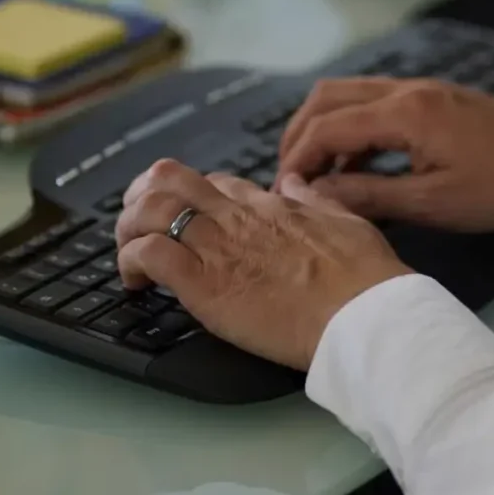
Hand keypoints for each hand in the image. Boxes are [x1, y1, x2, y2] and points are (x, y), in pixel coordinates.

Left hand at [115, 160, 410, 370]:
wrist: (363, 315)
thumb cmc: (365, 279)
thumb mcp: (346, 222)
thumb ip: (315, 200)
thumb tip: (295, 183)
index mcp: (270, 206)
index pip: (215, 184)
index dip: (193, 199)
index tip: (189, 221)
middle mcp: (237, 218)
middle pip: (169, 180)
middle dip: (142, 198)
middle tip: (138, 226)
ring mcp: (218, 247)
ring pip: (148, 211)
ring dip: (128, 229)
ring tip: (129, 255)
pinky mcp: (204, 284)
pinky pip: (148, 254)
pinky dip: (130, 262)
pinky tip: (135, 283)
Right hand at [277, 78, 493, 232]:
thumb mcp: (433, 203)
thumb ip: (369, 196)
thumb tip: (314, 196)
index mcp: (404, 113)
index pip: (327, 127)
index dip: (297, 160)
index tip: (283, 194)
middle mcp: (405, 89)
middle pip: (327, 97)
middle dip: (299, 136)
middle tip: (290, 179)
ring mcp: (419, 89)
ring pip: (348, 95)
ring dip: (324, 131)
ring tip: (318, 178)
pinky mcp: (432, 98)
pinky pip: (374, 104)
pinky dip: (352, 130)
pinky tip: (358, 169)